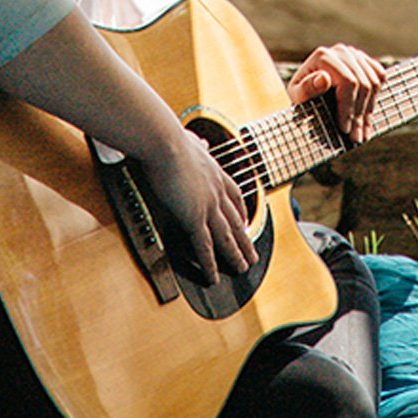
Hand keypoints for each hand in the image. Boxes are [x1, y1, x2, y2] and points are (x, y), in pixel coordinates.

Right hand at [141, 127, 255, 286]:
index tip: (245, 222)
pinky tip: (214, 278)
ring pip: (226, 237)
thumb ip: (198, 145)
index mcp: (215, 172)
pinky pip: (204, 247)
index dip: (241, 212)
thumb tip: (203, 143)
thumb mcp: (191, 140)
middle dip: (245, 239)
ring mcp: (208, 205)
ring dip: (236, 254)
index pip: (235, 196)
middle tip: (252, 255)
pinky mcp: (194, 217)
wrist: (165, 141)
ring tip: (244, 268)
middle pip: (236, 220)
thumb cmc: (171, 139)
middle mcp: (217, 190)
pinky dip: (210, 264)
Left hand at [288, 43, 386, 142]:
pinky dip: (376, 96)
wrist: (307, 87)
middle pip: (362, 84)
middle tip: (356, 138)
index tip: (344, 130)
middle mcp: (342, 51)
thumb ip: (306, 88)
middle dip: (359, 115)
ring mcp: (355, 54)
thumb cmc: (300, 94)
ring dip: (368, 111)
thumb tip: (324, 79)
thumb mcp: (296, 95)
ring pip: (373, 83)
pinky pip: (379, 77)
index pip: (347, 82)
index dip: (348, 108)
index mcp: (324, 56)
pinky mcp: (365, 60)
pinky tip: (368, 114)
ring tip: (362, 132)